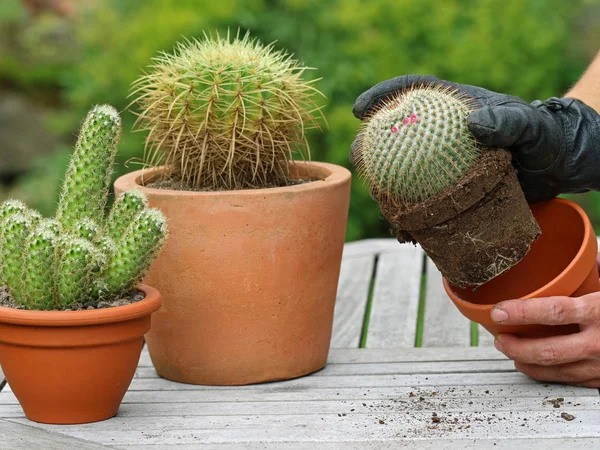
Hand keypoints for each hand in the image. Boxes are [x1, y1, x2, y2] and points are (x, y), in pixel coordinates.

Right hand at [351, 75, 599, 202]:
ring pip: (400, 176)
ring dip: (385, 192)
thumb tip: (473, 124)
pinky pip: (420, 206)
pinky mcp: (446, 192)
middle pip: (393, 137)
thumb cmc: (541, 138)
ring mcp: (439, 166)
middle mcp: (438, 136)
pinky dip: (410, 221)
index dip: (381, 97)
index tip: (359, 109)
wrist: (553, 170)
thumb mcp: (529, 126)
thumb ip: (507, 121)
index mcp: (452, 108)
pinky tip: (407, 235)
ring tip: (383, 207)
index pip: (411, 92)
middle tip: (361, 161)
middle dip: (369, 148)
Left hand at [490, 256, 599, 386]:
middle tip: (499, 338)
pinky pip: (570, 380)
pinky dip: (547, 374)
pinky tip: (534, 366)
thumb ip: (594, 272)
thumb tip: (579, 253)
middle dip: (516, 347)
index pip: (553, 312)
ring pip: (556, 371)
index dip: (521, 312)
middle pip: (548, 350)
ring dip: (526, 363)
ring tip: (509, 351)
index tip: (497, 311)